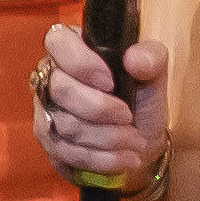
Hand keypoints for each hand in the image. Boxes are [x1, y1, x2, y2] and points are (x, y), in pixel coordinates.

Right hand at [35, 19, 168, 191]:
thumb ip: (151, 58)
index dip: (81, 63)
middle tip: (128, 116)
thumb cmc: (141, 100)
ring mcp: (45, 110)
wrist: (141, 141)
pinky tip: (124, 158)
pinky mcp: (49, 142)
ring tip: (134, 141)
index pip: (58, 41)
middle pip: (61, 90)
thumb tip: (135, 59)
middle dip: (100, 109)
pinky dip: (101, 158)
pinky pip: (67, 153)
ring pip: (65, 126)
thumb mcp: (154, 76)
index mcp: (73, 48)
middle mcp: (51, 76)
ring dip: (106, 137)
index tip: (111, 83)